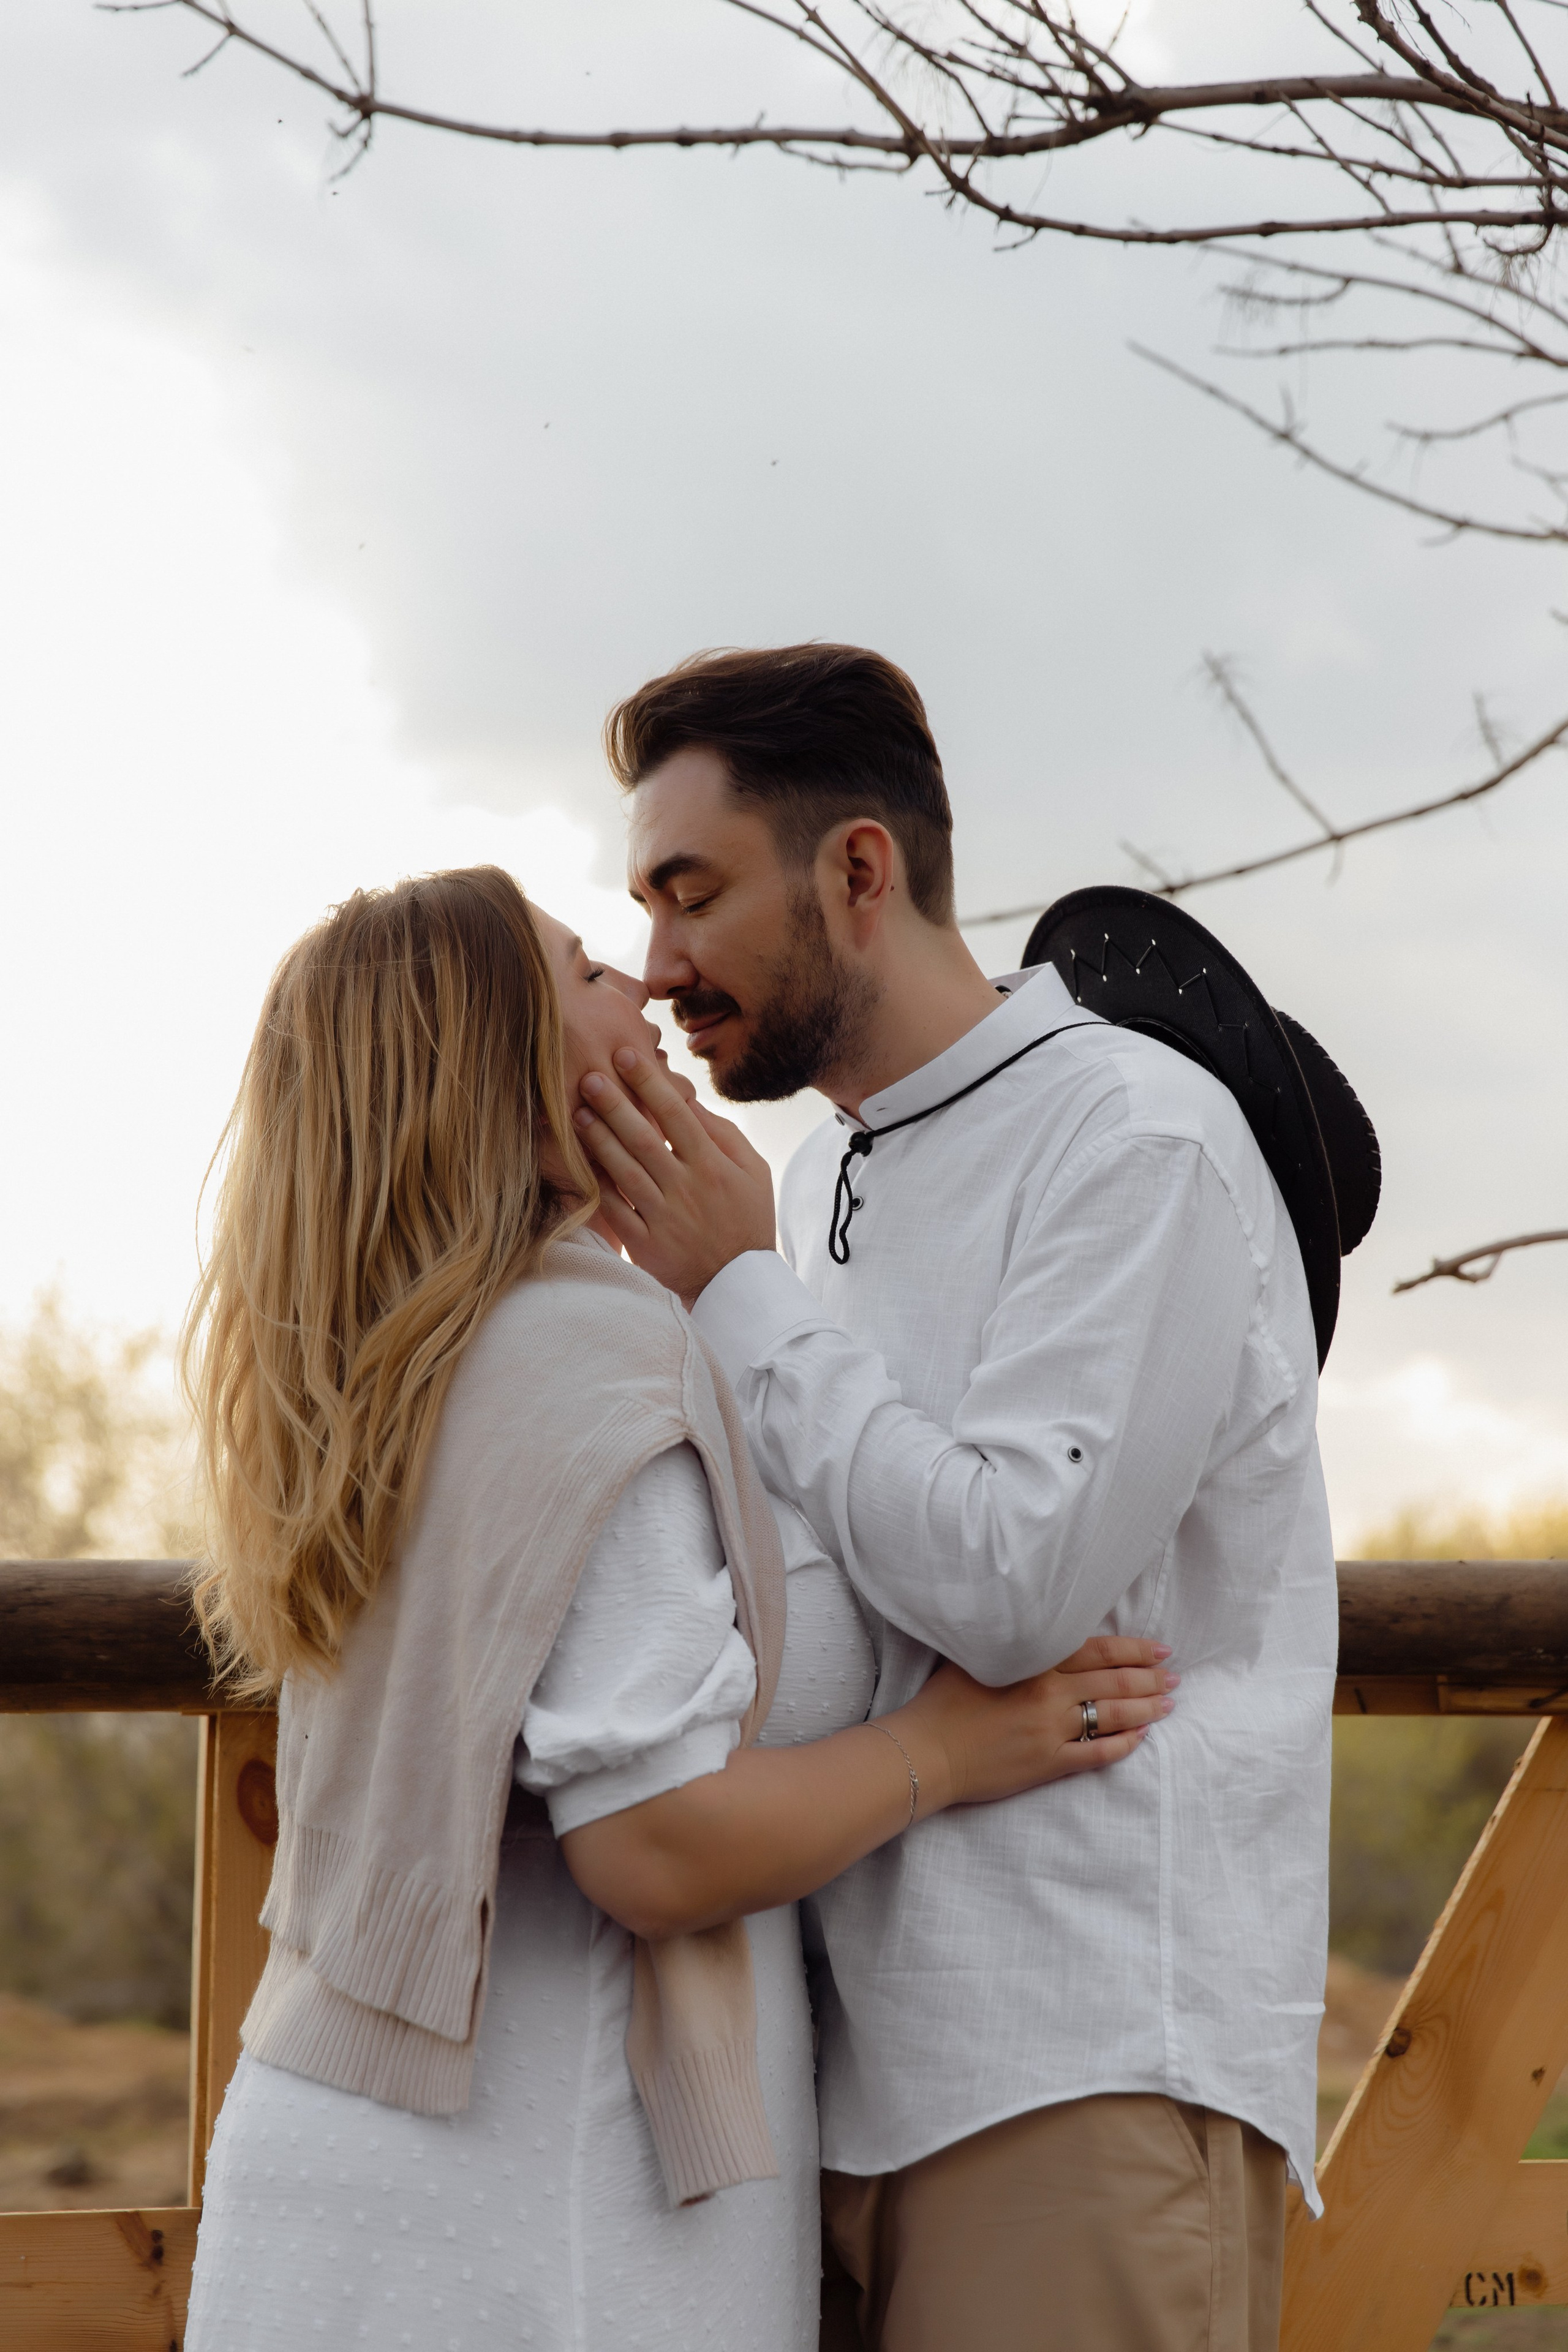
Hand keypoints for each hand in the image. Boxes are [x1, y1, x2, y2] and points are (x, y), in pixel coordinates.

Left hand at [574, 1049, 776, 1302]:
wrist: (737, 1284)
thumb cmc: (746, 1218)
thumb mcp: (753, 1172)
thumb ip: (723, 1134)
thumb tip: (688, 1099)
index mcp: (713, 1166)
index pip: (677, 1114)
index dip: (649, 1082)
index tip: (626, 1054)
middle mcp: (686, 1188)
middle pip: (644, 1138)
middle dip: (614, 1104)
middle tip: (587, 1076)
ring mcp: (663, 1217)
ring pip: (624, 1171)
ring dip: (598, 1140)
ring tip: (575, 1112)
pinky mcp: (645, 1244)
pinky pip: (614, 1210)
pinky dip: (595, 1186)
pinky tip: (576, 1162)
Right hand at [885, 1634, 1175, 1814]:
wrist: (927, 1751)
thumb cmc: (943, 1701)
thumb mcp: (975, 1657)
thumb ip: (1012, 1643)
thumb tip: (1036, 1626)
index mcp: (1034, 1664)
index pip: (1097, 1651)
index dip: (1134, 1650)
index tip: (1160, 1649)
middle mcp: (1049, 1695)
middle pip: (1113, 1682)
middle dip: (1150, 1679)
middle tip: (1175, 1677)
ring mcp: (1052, 1731)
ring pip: (1113, 1716)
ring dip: (1145, 1709)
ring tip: (1168, 1705)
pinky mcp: (1049, 1764)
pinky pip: (1098, 1754)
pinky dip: (1123, 1745)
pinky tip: (1141, 1739)